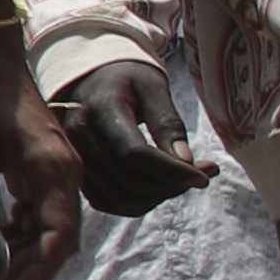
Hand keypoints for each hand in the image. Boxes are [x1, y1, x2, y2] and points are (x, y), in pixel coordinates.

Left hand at [0, 60, 85, 279]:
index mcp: (54, 170)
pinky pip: (40, 212)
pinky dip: (22, 232)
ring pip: (49, 228)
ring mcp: (57, 173)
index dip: (41, 269)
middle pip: (58, 238)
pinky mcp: (44, 171)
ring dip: (27, 252)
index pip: (60, 234)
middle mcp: (64, 174)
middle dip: (32, 268)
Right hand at [56, 61, 206, 217]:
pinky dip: (139, 202)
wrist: (87, 77)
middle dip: (172, 184)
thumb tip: (186, 161)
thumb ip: (168, 123)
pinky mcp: (77, 172)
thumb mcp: (152, 87)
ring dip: (158, 197)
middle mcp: (79, 137)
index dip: (173, 171)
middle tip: (201, 173)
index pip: (135, 154)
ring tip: (181, 179)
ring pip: (121, 197)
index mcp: (100, 109)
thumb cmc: (126, 77)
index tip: (205, 175)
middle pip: (130, 181)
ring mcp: (74, 157)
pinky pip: (108, 202)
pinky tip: (158, 186)